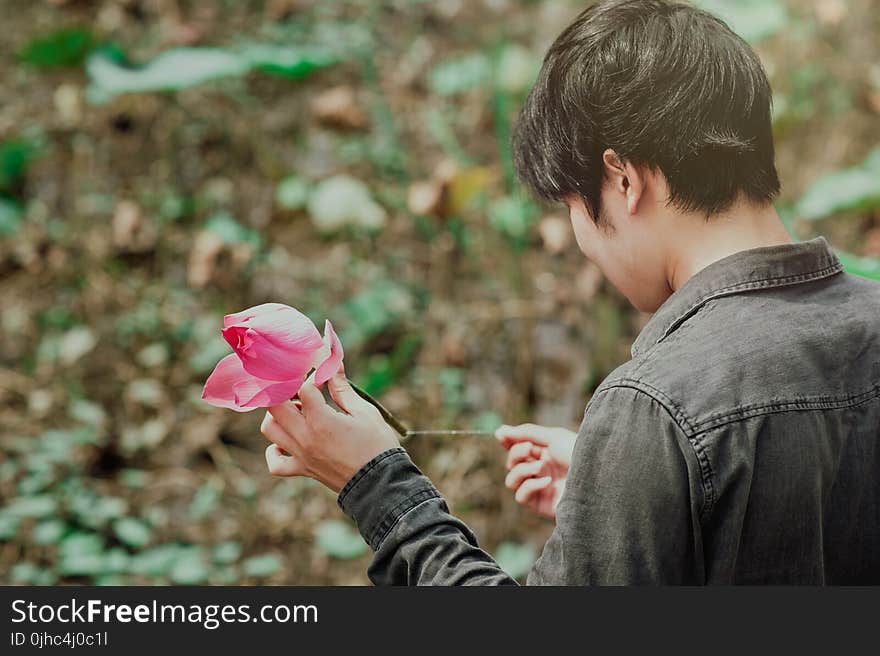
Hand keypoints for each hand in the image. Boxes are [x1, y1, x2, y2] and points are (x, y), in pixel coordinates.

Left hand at [259, 363, 399, 492]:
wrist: (380, 484)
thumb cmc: (377, 445)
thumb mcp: (364, 412)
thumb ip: (343, 389)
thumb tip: (333, 365)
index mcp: (322, 421)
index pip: (303, 388)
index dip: (313, 378)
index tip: (324, 378)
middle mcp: (305, 437)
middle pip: (275, 405)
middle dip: (286, 392)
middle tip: (302, 391)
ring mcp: (301, 455)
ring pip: (270, 429)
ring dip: (277, 416)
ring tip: (297, 412)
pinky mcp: (303, 470)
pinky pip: (276, 463)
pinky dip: (275, 450)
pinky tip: (287, 441)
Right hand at [495, 423, 576, 518]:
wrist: (596, 478)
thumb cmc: (578, 454)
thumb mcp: (552, 436)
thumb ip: (525, 433)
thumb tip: (499, 431)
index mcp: (544, 453)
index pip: (517, 448)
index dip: (507, 442)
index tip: (502, 435)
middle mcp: (540, 470)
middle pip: (511, 463)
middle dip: (516, 453)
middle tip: (530, 449)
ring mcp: (540, 488)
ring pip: (511, 480)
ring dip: (521, 470)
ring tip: (540, 466)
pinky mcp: (540, 504)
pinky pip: (521, 496)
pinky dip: (530, 486)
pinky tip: (547, 482)